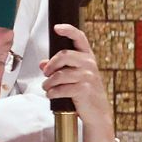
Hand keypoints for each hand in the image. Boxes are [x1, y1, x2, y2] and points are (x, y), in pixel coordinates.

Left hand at [42, 23, 116, 141]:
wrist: (98, 113)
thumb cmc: (86, 93)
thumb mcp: (75, 77)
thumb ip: (59, 68)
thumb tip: (42, 64)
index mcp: (88, 57)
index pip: (80, 38)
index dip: (68, 30)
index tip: (57, 27)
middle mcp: (89, 64)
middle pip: (64, 55)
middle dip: (51, 65)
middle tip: (46, 73)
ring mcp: (88, 77)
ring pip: (60, 74)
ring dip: (49, 82)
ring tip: (47, 87)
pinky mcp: (84, 90)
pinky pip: (62, 88)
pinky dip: (52, 92)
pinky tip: (51, 95)